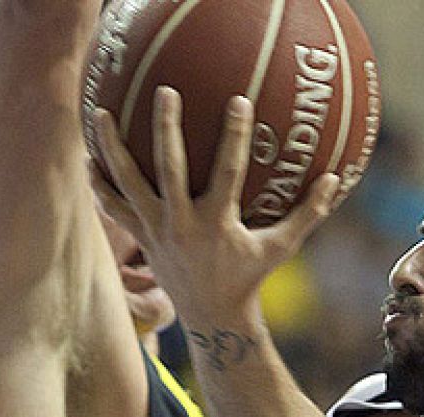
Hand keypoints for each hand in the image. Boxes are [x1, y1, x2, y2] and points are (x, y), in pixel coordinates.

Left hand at [90, 87, 339, 326]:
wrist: (211, 317)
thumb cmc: (249, 277)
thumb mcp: (281, 247)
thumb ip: (308, 213)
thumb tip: (335, 178)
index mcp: (218, 223)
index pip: (227, 172)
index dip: (234, 137)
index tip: (238, 101)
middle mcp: (182, 224)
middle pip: (169, 169)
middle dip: (166, 129)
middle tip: (165, 92)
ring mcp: (156, 231)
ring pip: (128, 184)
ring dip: (112, 149)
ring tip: (101, 114)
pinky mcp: (141, 237)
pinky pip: (114, 206)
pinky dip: (99, 184)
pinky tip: (88, 157)